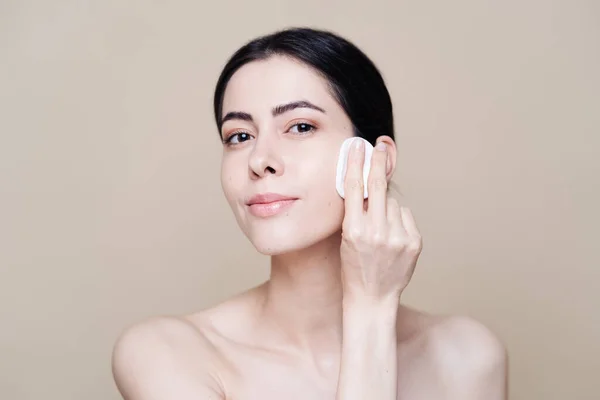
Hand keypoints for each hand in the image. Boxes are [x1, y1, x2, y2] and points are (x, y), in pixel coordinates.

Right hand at [340, 138, 422, 303]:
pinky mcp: (414, 241)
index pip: (354, 188)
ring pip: (392, 203)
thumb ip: (356, 212)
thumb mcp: (346, 239)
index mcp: (354, 230)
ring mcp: (398, 237)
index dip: (355, 164)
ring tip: (379, 230)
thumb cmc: (354, 267)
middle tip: (379, 146)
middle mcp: (377, 232)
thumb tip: (366, 182)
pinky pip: (405, 216)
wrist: (373, 297)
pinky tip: (392, 238)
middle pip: (378, 186)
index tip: (357, 147)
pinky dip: (398, 220)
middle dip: (377, 163)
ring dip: (385, 207)